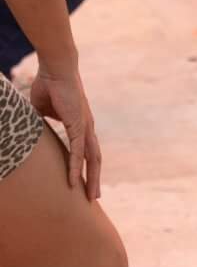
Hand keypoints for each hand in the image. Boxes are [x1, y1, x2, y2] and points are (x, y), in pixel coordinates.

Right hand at [29, 60, 99, 199]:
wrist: (55, 69)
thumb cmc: (49, 86)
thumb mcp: (43, 110)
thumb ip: (42, 123)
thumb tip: (32, 131)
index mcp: (80, 125)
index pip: (86, 151)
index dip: (87, 167)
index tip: (85, 183)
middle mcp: (87, 129)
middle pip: (94, 159)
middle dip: (94, 179)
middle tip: (93, 197)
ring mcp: (85, 127)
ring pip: (91, 159)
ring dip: (91, 179)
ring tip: (90, 197)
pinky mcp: (79, 125)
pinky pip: (78, 151)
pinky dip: (76, 167)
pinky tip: (74, 181)